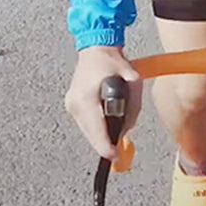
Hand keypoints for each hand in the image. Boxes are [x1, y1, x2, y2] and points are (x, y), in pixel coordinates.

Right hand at [65, 45, 143, 160]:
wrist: (96, 49)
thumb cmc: (113, 62)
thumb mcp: (133, 81)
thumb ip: (134, 106)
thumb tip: (127, 129)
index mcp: (87, 97)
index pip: (96, 128)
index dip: (105, 146)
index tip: (114, 156)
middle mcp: (75, 103)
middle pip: (91, 134)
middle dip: (105, 142)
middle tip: (119, 147)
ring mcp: (71, 104)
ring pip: (87, 131)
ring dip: (101, 134)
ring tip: (114, 122)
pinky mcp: (71, 105)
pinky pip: (85, 124)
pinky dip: (96, 126)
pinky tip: (105, 118)